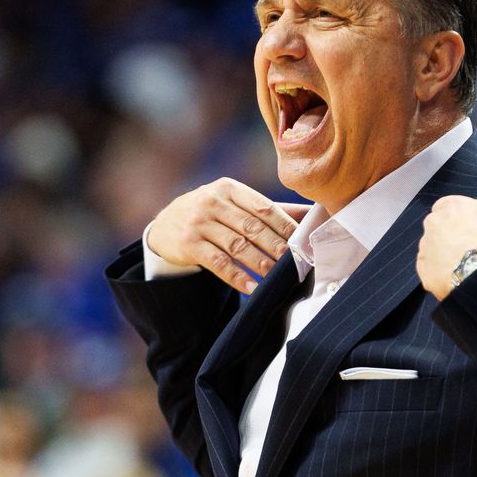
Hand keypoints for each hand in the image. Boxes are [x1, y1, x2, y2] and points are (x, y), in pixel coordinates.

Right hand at [147, 178, 309, 293]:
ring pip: (237, 246)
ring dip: (260, 264)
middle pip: (252, 227)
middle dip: (277, 247)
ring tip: (278, 278)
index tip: (304, 243)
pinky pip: (218, 263)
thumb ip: (269, 210)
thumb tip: (312, 214)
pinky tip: (253, 288)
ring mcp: (198, 222)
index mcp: (229, 187)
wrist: (165, 225)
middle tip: (296, 263)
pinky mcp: (188, 243)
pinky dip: (237, 277)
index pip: (264, 208)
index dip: (286, 226)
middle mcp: (212, 201)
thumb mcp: (234, 204)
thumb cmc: (210, 214)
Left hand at [416, 163, 476, 300]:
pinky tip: (462, 281)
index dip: (474, 226)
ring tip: (473, 270)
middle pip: (446, 234)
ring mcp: (425, 249)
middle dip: (459, 243)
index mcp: (450, 205)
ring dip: (451, 261)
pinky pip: (431, 275)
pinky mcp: (422, 272)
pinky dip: (444, 279)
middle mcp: (431, 224)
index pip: (458, 213)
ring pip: (437, 254)